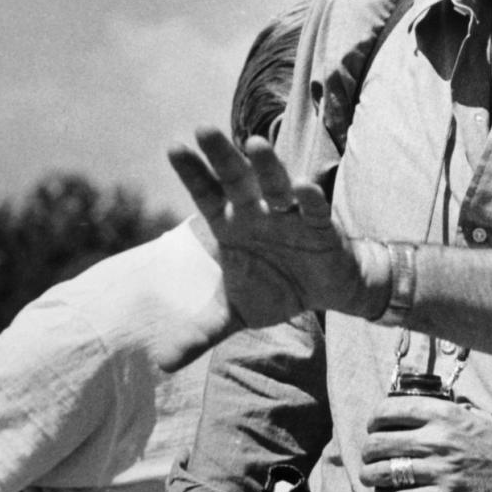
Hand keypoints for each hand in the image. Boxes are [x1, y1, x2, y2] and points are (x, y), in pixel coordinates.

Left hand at [168, 127, 375, 331]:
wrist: (328, 291)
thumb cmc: (278, 288)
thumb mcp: (236, 312)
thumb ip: (202, 329)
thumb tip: (163, 362)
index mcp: (232, 225)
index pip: (207, 195)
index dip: (192, 173)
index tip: (174, 147)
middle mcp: (258, 213)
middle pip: (236, 180)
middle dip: (221, 156)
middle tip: (202, 129)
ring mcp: (290, 216)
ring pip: (276, 186)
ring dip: (266, 167)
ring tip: (254, 144)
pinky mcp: (321, 228)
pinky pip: (315, 211)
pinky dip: (310, 199)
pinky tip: (303, 186)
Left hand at [355, 396, 491, 491]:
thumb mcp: (471, 415)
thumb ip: (441, 414)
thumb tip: (412, 414)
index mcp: (443, 413)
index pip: (390, 410)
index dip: (374, 420)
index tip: (374, 428)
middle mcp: (437, 438)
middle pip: (379, 442)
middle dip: (368, 451)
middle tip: (371, 457)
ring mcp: (440, 469)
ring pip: (382, 472)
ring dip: (368, 476)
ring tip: (369, 479)